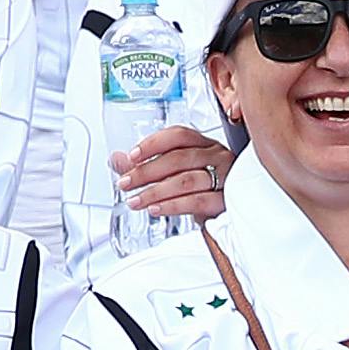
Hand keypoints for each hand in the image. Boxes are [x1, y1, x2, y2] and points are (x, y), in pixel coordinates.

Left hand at [111, 121, 232, 219]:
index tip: (132, 156)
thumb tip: (117, 160)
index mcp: (203, 144)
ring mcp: (224, 177)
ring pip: (186, 180)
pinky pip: (197, 201)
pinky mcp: (226, 200)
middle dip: (146, 172)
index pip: (178, 135)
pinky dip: (172, 205)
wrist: (231, 214)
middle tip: (126, 183)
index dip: (153, 144)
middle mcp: (216, 156)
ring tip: (136, 201)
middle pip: (178, 158)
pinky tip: (156, 209)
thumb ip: (145, 166)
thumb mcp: (174, 175)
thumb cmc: (204, 190)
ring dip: (155, 192)